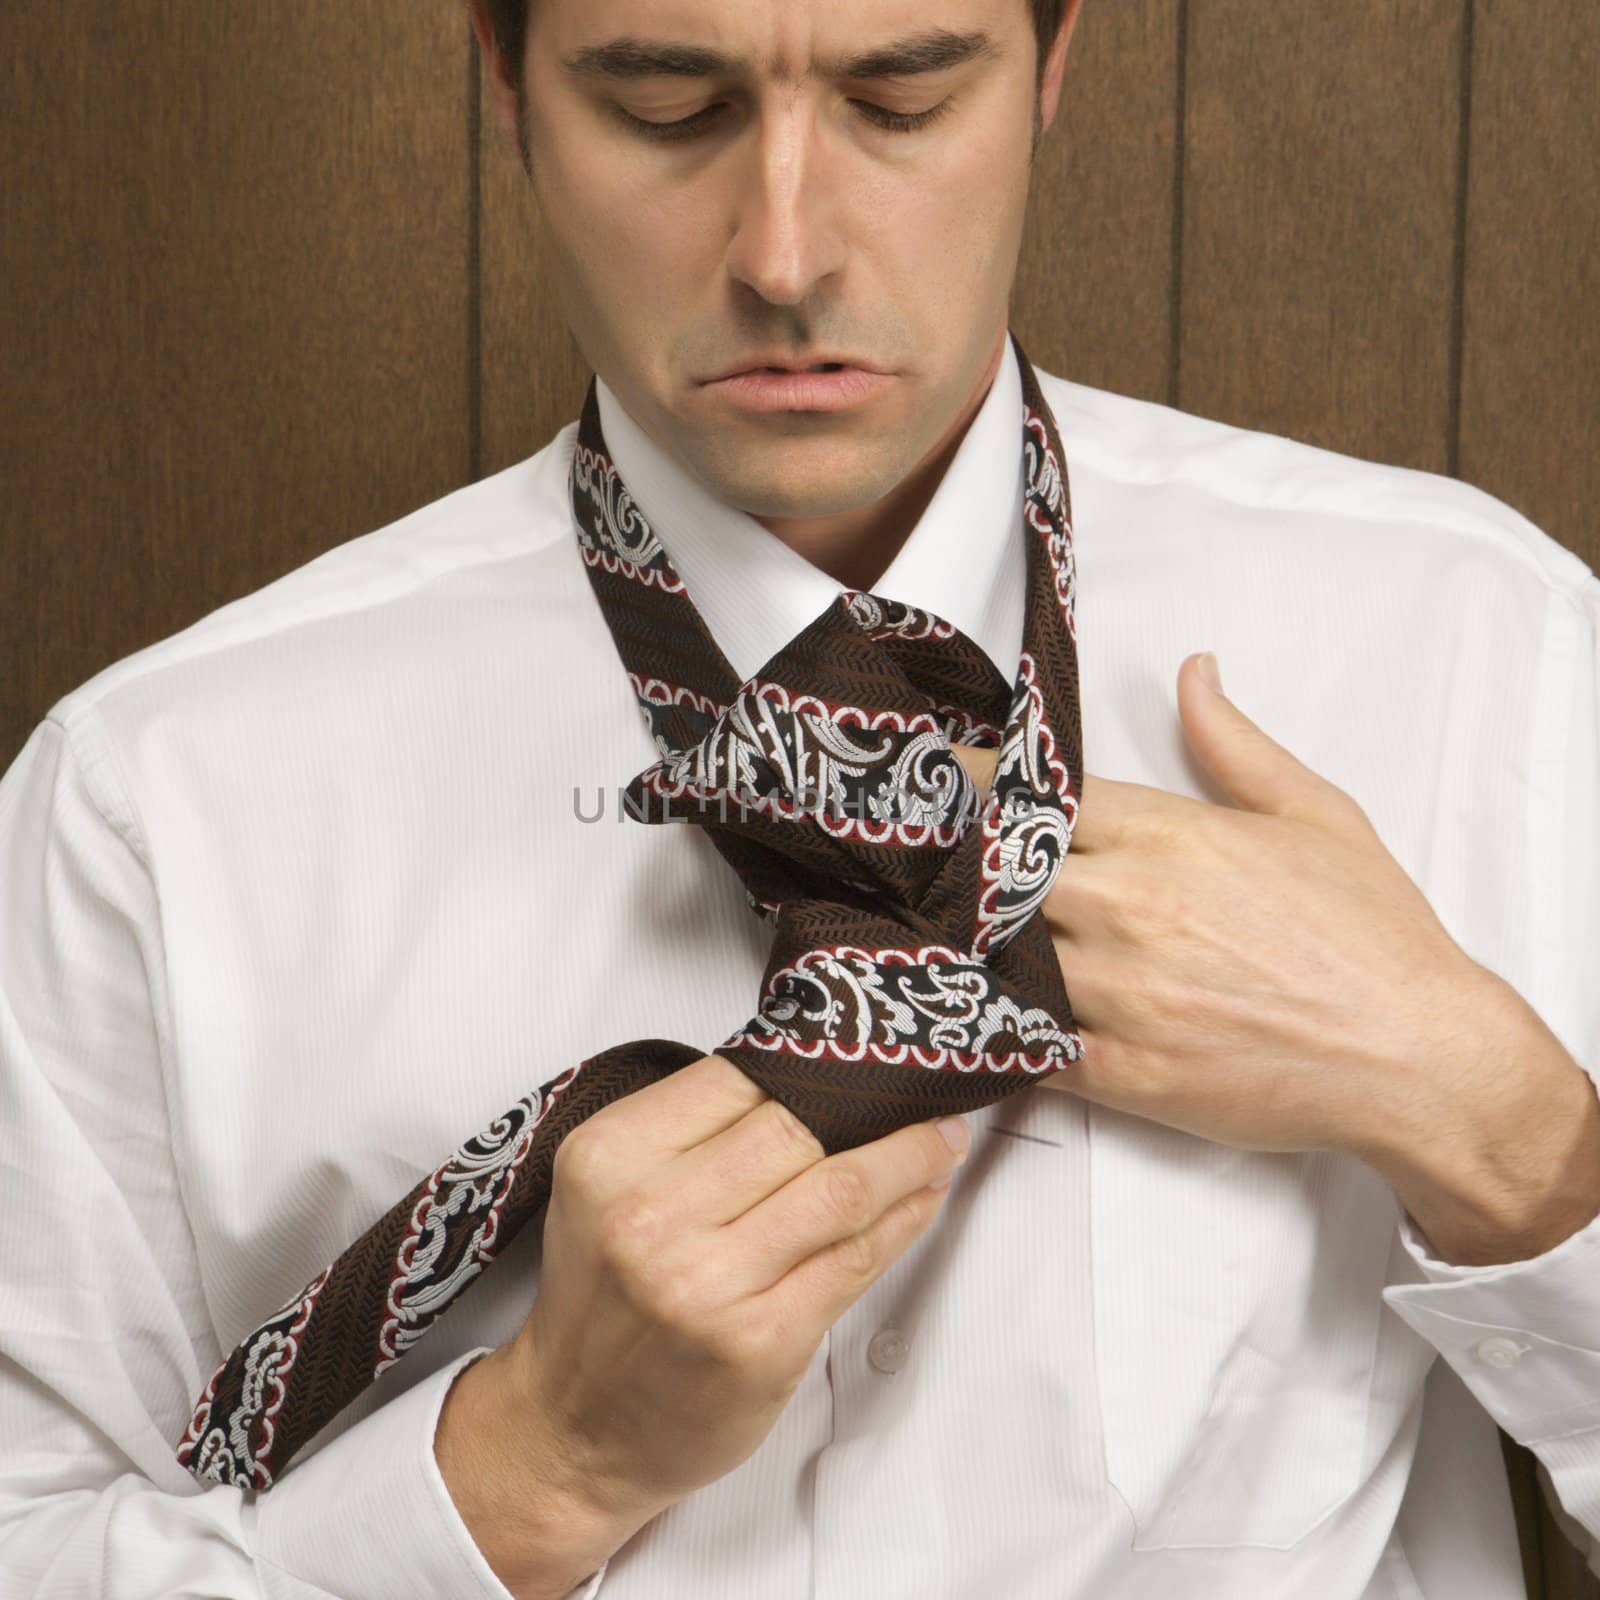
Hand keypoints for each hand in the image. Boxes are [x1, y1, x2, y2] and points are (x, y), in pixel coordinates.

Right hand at [438, 1054, 969, 1594]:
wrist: (579, 1432)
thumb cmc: (607, 1303)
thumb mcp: (611, 1191)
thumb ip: (690, 1134)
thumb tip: (809, 1074)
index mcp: (610, 1157)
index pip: (736, 1077)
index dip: (811, 1061)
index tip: (860, 1051)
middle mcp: (651, 1215)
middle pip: (797, 1126)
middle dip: (875, 1103)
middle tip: (921, 1086)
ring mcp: (707, 1284)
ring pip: (841, 1188)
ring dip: (910, 1156)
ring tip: (944, 1138)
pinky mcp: (761, 1341)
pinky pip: (856, 1258)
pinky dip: (905, 1218)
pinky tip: (925, 1196)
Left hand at [954, 652, 1498, 1164]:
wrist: (1420, 1057)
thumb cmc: (1373, 936)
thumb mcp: (1314, 813)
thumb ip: (1234, 742)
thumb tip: (1193, 672)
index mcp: (1169, 837)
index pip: (1037, 798)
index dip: (982, 790)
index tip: (943, 786)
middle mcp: (1132, 908)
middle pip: (995, 874)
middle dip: (958, 865)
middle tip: (921, 861)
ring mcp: (1123, 994)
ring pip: (998, 955)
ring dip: (964, 941)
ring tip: (929, 930)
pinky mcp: (1124, 1073)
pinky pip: (1026, 1044)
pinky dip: (995, 1026)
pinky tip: (972, 1012)